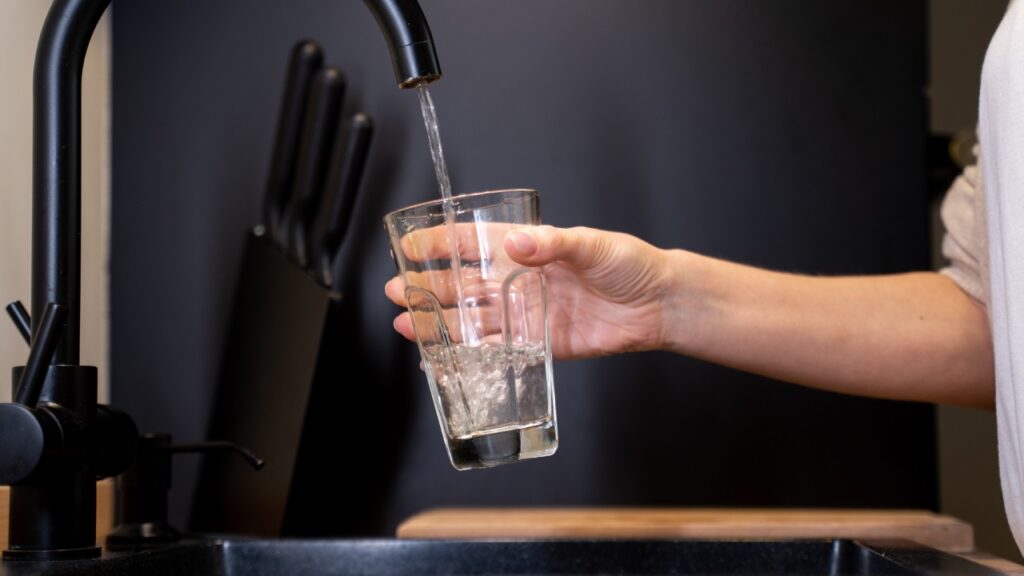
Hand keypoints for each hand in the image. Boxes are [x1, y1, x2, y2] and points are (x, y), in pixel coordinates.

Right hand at [386, 225, 677, 359]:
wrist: (657, 305)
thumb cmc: (628, 264)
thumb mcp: (592, 244)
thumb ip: (553, 244)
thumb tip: (518, 245)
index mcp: (527, 250)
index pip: (473, 243)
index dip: (439, 243)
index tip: (409, 244)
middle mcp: (520, 282)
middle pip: (463, 284)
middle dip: (428, 287)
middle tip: (398, 290)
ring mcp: (526, 315)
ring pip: (472, 320)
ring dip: (439, 322)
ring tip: (407, 324)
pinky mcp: (538, 345)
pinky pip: (496, 351)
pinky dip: (469, 356)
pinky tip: (444, 358)